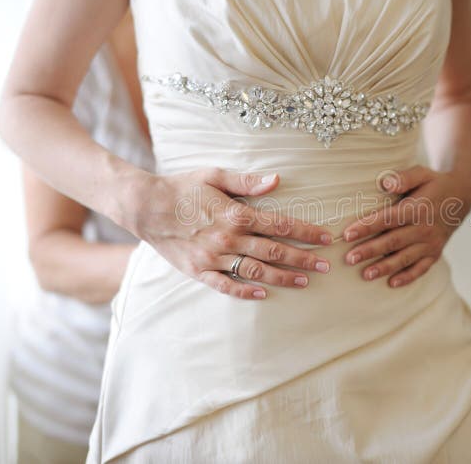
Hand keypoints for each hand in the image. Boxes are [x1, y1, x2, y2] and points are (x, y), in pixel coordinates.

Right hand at [126, 168, 332, 299]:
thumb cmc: (183, 187)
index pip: (280, 225)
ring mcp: (213, 257)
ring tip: (305, 282)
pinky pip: (225, 286)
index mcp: (235, 214)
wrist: (145, 207)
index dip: (306, 232)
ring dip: (282, 277)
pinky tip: (263, 295)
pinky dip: (245, 292)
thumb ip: (246, 181)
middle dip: (303, 259)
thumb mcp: (214, 175)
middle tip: (326, 266)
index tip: (325, 238)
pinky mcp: (198, 271)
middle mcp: (228, 238)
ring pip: (255, 271)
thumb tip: (276, 180)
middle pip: (274, 251)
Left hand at [342, 165, 470, 287]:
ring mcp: (430, 243)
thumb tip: (385, 183)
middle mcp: (424, 228)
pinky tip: (391, 284)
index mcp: (417, 208)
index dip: (368, 226)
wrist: (461, 198)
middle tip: (349, 259)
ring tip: (365, 275)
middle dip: (370, 251)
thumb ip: (404, 177)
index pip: (389, 219)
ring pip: (405, 258)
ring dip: (385, 267)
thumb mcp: (422, 173)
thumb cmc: (434, 184)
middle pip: (393, 241)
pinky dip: (407, 277)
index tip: (347, 234)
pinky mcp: (435, 253)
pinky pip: (421, 268)